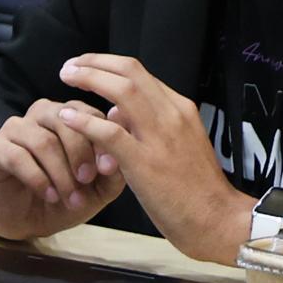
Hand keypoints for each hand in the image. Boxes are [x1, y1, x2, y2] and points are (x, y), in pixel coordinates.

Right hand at [0, 99, 123, 241]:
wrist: (25, 219)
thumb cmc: (66, 197)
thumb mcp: (98, 189)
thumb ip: (112, 172)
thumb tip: (119, 155)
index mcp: (71, 115)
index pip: (90, 114)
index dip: (102, 139)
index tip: (110, 168)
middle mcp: (43, 115)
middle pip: (66, 121)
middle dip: (81, 154)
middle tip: (88, 182)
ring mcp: (16, 129)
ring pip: (43, 141)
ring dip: (61, 173)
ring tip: (71, 198)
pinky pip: (18, 156)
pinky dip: (38, 179)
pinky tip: (50, 195)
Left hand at [59, 54, 240, 262]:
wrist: (217, 219)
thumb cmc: (197, 189)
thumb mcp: (180, 145)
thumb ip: (150, 126)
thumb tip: (115, 113)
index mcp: (180, 109)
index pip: (141, 73)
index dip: (109, 65)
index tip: (87, 66)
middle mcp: (172, 114)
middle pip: (130, 71)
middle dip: (95, 63)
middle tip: (69, 66)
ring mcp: (159, 136)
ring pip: (121, 91)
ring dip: (89, 79)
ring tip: (66, 77)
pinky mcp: (145, 162)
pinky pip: (110, 132)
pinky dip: (85, 121)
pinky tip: (67, 118)